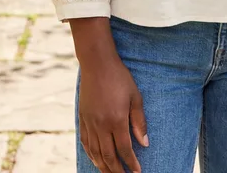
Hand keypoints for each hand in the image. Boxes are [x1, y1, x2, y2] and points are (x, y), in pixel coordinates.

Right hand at [78, 53, 148, 171]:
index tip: (137, 172)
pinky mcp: (82, 118)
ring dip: (104, 167)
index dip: (131, 164)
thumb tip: (144, 143)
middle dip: (117, 171)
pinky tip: (96, 160)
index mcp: (116, 120)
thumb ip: (139, 121)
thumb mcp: (135, 96)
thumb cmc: (119, 77)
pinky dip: (91, 155)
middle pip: (108, 156)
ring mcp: (90, 123)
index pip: (124, 150)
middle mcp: (101, 125)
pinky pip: (85, 143)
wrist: (97, 63)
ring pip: (95, 153)